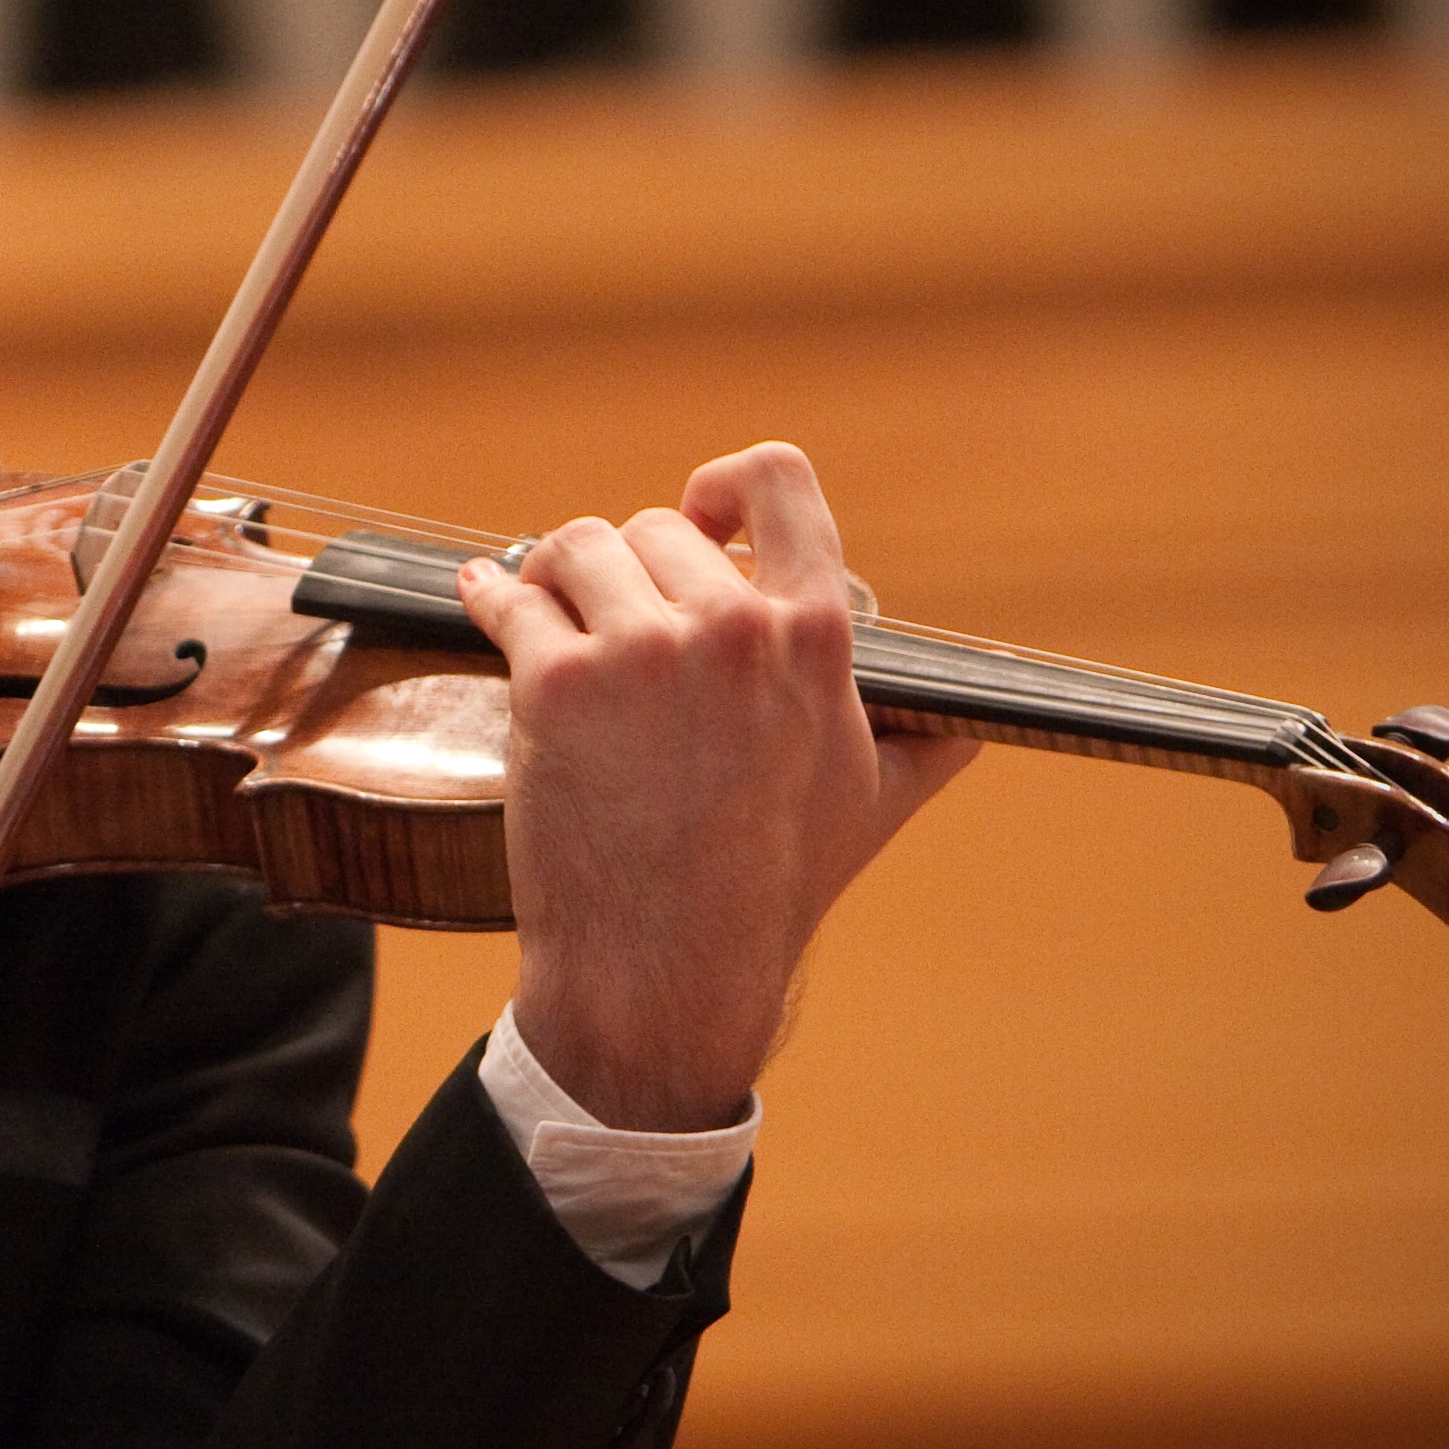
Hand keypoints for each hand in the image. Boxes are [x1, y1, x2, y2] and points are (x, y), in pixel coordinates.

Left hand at [458, 441, 975, 1130]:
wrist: (670, 967)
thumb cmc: (774, 887)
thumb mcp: (878, 803)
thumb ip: (924, 740)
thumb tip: (965, 723)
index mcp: (815, 634)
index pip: (778, 482)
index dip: (726, 486)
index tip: (700, 514)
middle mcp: (733, 628)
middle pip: (654, 528)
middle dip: (628, 576)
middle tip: (613, 631)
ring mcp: (639, 652)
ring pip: (577, 548)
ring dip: (558, 580)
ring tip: (555, 622)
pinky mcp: (556, 685)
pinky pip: (510, 600)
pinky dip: (491, 598)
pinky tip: (483, 599)